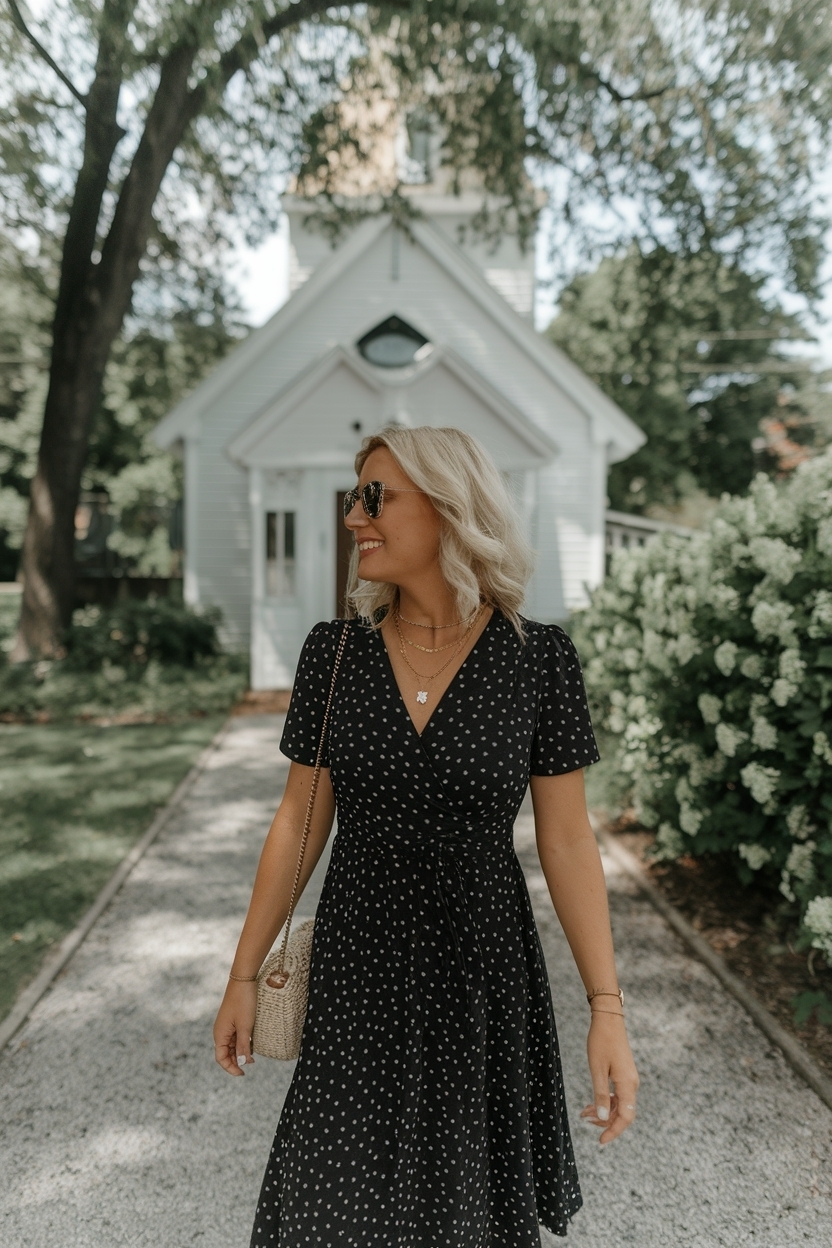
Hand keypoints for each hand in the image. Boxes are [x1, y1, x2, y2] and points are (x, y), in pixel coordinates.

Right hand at [213, 981, 256, 1075]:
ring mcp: (227, 1026)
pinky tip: (252, 1046)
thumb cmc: (243, 1002)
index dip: (231, 1068)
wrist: (244, 980)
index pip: (221, 1058)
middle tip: (250, 1065)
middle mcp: (221, 1031)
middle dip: (236, 1061)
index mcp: (220, 1034)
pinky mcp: (234, 1020)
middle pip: (226, 1053)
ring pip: (231, 1046)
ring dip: (240, 1053)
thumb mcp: (245, 1026)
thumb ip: (243, 1046)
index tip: (243, 1073)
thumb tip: (242, 1063)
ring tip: (252, 1057)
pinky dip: (242, 1044)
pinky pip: (236, 1037)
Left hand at [580, 1012, 638, 1144]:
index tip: (600, 1141)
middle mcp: (632, 1084)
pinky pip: (618, 1095)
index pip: (625, 1118)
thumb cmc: (601, 1041)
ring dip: (604, 1111)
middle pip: (623, 1113)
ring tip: (584, 1112)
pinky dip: (606, 1101)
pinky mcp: (624, 1074)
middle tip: (584, 1120)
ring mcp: (629, 1079)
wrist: (608, 1019)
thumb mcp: (597, 1069)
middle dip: (605, 1121)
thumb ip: (600, 1093)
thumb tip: (603, 1117)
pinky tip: (593, 1102)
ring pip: (619, 1105)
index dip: (613, 1131)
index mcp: (627, 1085)